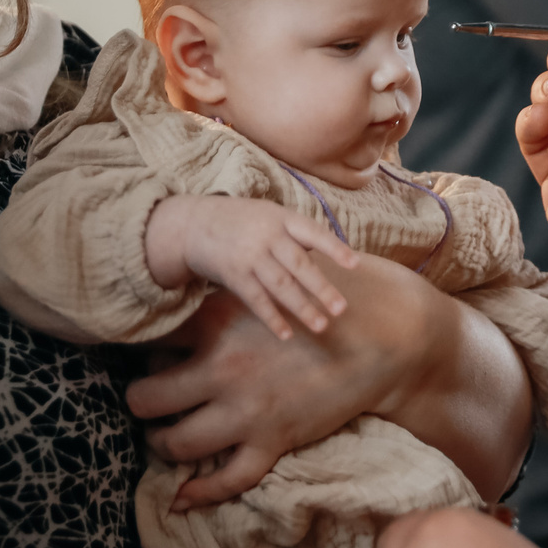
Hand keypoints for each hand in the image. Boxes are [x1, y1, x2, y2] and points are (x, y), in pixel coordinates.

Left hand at [127, 259, 449, 508]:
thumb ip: (227, 291)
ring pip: (175, 442)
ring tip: (164, 436)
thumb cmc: (327, 299)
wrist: (385, 335)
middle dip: (141, 401)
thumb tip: (190, 294)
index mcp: (218, 322)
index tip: (148, 355)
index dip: (143, 351)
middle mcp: (223, 368)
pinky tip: (181, 498)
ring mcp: (246, 410)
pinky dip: (200, 493)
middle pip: (146, 396)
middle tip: (149, 399)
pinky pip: (227, 479)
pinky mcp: (273, 441)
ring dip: (162, 442)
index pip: (151, 342)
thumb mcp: (268, 283)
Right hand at [146, 194, 357, 340]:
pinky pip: (256, 299)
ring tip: (321, 326)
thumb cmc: (242, 220)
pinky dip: (272, 318)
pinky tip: (286, 334)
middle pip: (299, 265)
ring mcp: (249, 257)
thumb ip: (296, 233)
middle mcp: (267, 237)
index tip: (354, 264)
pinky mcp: (234, 275)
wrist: (193, 224)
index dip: (334, 248)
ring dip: (302, 308)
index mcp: (281, 218)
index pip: (313, 233)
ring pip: (281, 286)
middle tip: (341, 309)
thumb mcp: (269, 214)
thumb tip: (332, 251)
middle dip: (321, 288)